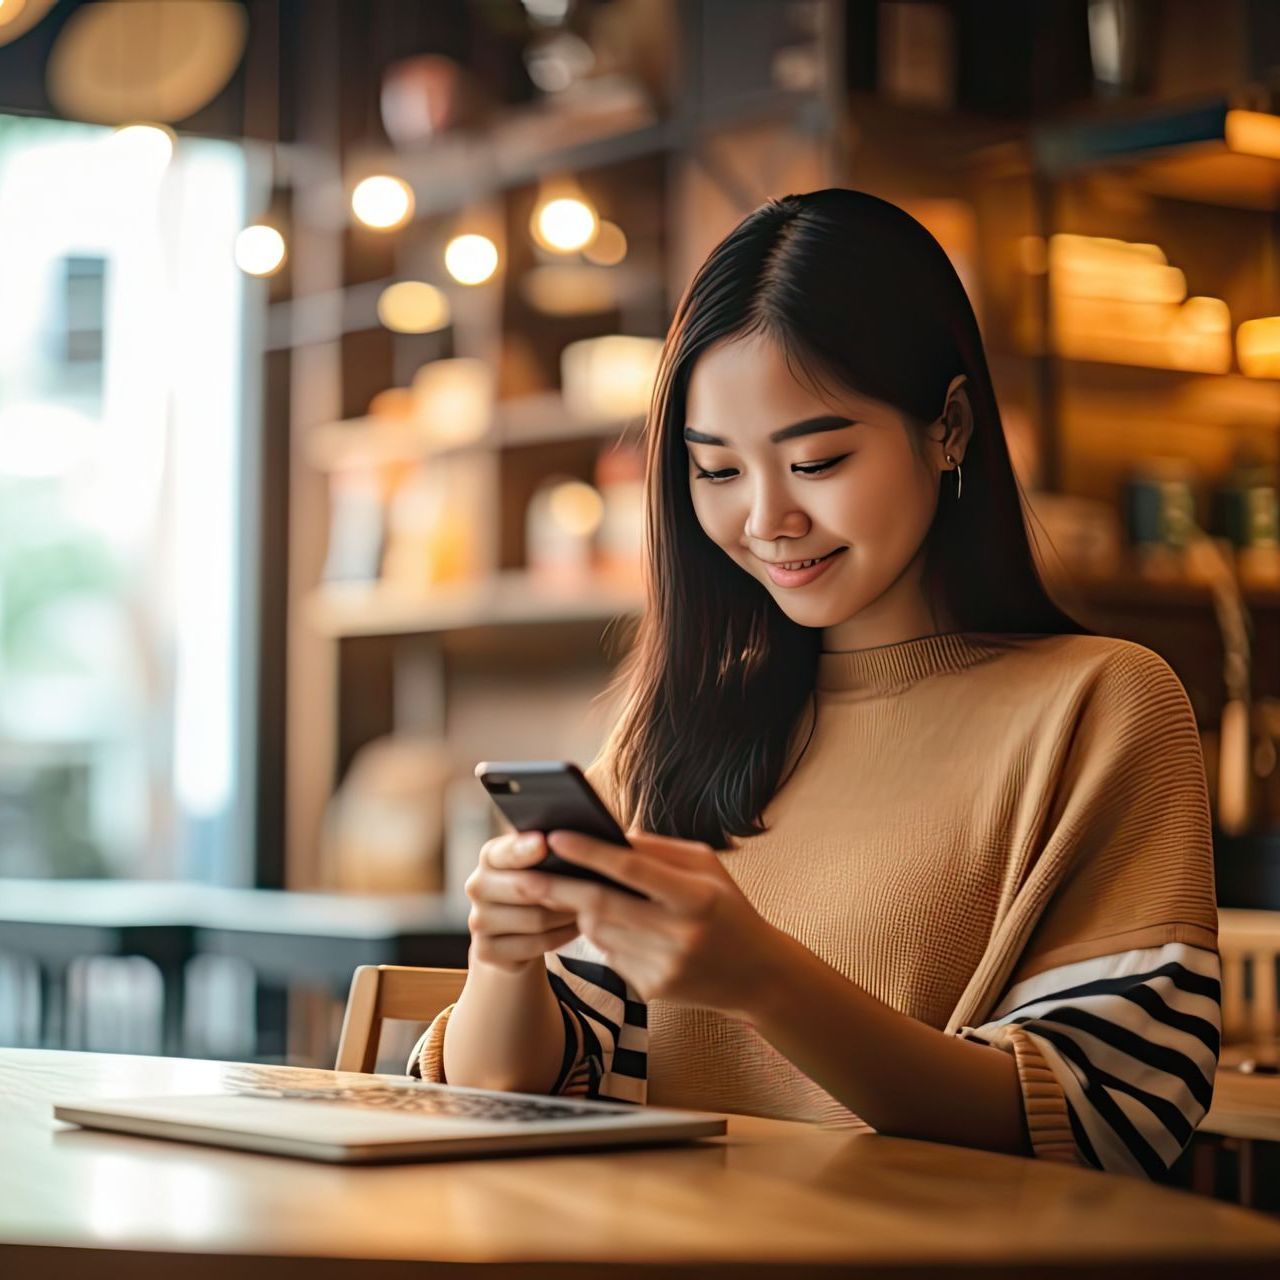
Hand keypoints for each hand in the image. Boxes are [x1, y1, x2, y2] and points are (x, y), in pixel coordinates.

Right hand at [463, 831, 579, 971]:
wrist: (515, 933)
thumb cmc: (539, 886)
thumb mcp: (540, 864)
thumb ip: (550, 850)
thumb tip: (578, 838)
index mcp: (490, 856)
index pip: (505, 851)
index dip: (524, 848)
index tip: (545, 843)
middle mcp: (477, 886)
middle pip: (523, 887)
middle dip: (562, 888)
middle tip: (594, 886)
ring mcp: (478, 921)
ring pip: (535, 919)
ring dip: (568, 914)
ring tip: (591, 907)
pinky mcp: (486, 950)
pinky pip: (535, 944)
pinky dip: (562, 936)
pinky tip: (578, 928)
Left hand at [519, 827, 784, 1017]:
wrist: (756, 975)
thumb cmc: (728, 908)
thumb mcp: (707, 867)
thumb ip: (658, 849)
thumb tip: (607, 837)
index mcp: (696, 897)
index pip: (631, 869)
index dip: (589, 853)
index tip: (555, 837)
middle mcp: (679, 935)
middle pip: (601, 906)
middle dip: (557, 889)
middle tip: (524, 875)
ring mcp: (663, 967)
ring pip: (598, 932)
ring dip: (581, 911)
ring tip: (578, 895)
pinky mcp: (651, 991)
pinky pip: (609, 955)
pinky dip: (603, 936)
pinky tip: (617, 926)